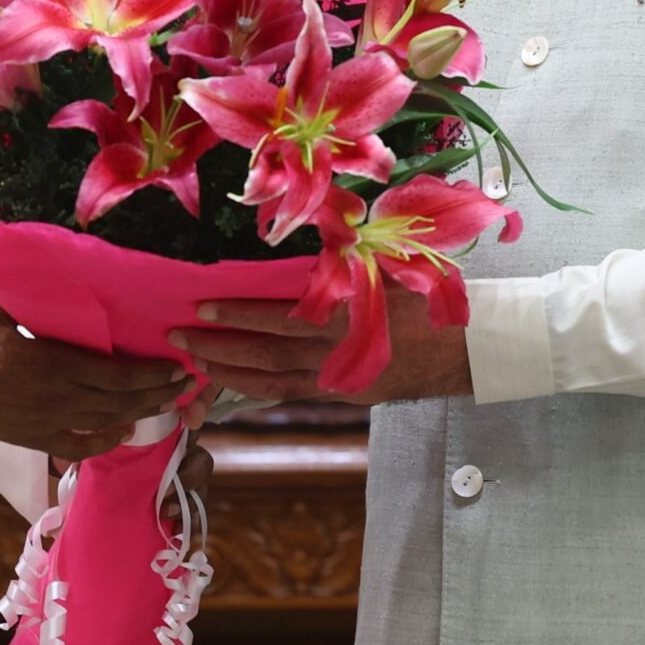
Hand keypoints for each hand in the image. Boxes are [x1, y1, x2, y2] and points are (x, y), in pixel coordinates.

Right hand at [0, 295, 191, 461]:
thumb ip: (37, 290)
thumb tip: (68, 263)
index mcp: (51, 363)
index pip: (116, 373)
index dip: (151, 373)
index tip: (177, 364)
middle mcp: (54, 399)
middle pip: (120, 401)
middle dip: (158, 393)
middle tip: (186, 383)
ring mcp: (42, 423)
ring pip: (105, 424)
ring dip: (140, 414)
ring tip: (168, 405)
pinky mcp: (29, 438)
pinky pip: (76, 446)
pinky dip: (104, 441)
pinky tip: (122, 432)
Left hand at [171, 289, 472, 405]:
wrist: (465, 351)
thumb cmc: (425, 303)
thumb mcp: (384, 274)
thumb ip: (343, 269)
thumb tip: (306, 251)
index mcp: (344, 325)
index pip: (278, 321)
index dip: (238, 316)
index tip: (202, 306)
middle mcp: (334, 360)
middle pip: (265, 358)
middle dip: (218, 348)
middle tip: (179, 338)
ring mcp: (336, 382)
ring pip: (272, 382)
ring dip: (229, 373)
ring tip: (194, 362)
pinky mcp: (341, 393)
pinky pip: (289, 393)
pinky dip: (257, 388)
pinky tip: (232, 380)